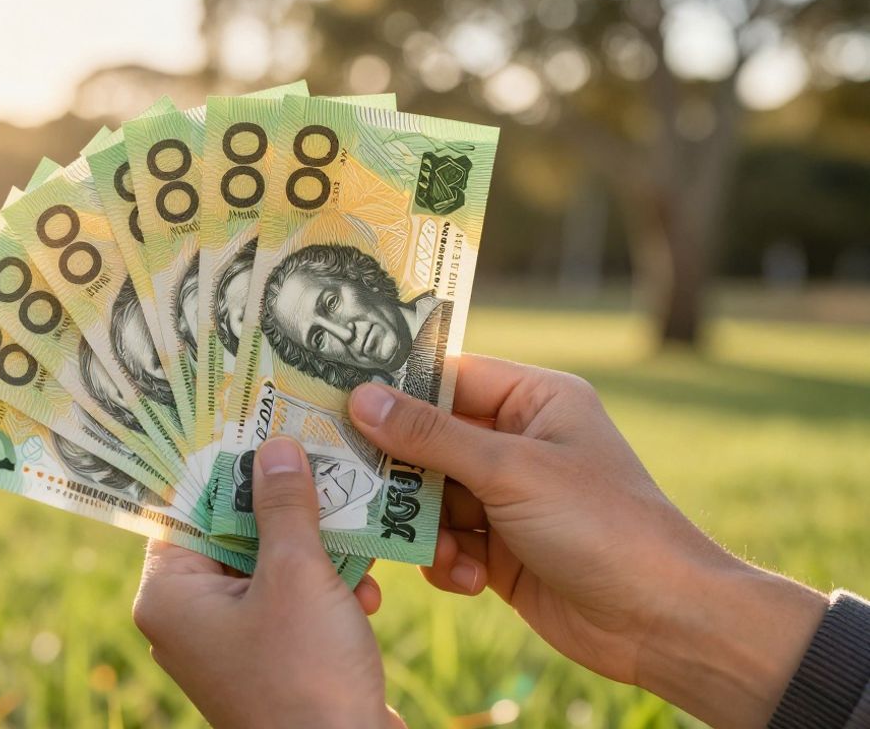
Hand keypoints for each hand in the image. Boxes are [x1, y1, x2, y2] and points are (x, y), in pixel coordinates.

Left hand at [133, 437, 404, 728]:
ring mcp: (228, 642)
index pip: (185, 507)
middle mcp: (188, 618)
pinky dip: (326, 591)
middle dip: (285, 507)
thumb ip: (284, 505)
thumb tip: (273, 447)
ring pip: (269, 565)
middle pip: (232, 532)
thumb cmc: (306, 674)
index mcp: (168, 595)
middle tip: (320, 462)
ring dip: (317, 550)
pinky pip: (290, 602)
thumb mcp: (297, 575)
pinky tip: (366, 592)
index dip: (225, 467)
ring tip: (357, 532)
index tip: (258, 425)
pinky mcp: (269, 660)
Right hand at [348, 355, 827, 728]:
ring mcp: (507, 497)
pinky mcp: (499, 548)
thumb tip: (361, 398)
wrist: (659, 620)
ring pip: (429, 496)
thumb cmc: (601, 525)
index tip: (337, 397)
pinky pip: (444, 541)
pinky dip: (445, 560)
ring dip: (424, 525)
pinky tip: (468, 578)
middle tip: (350, 477)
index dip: (395, 387)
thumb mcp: (511, 470)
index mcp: (536, 400)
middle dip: (398, 468)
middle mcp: (518, 442)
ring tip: (437, 548)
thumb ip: (431, 435)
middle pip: (428, 439)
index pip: (449, 376)